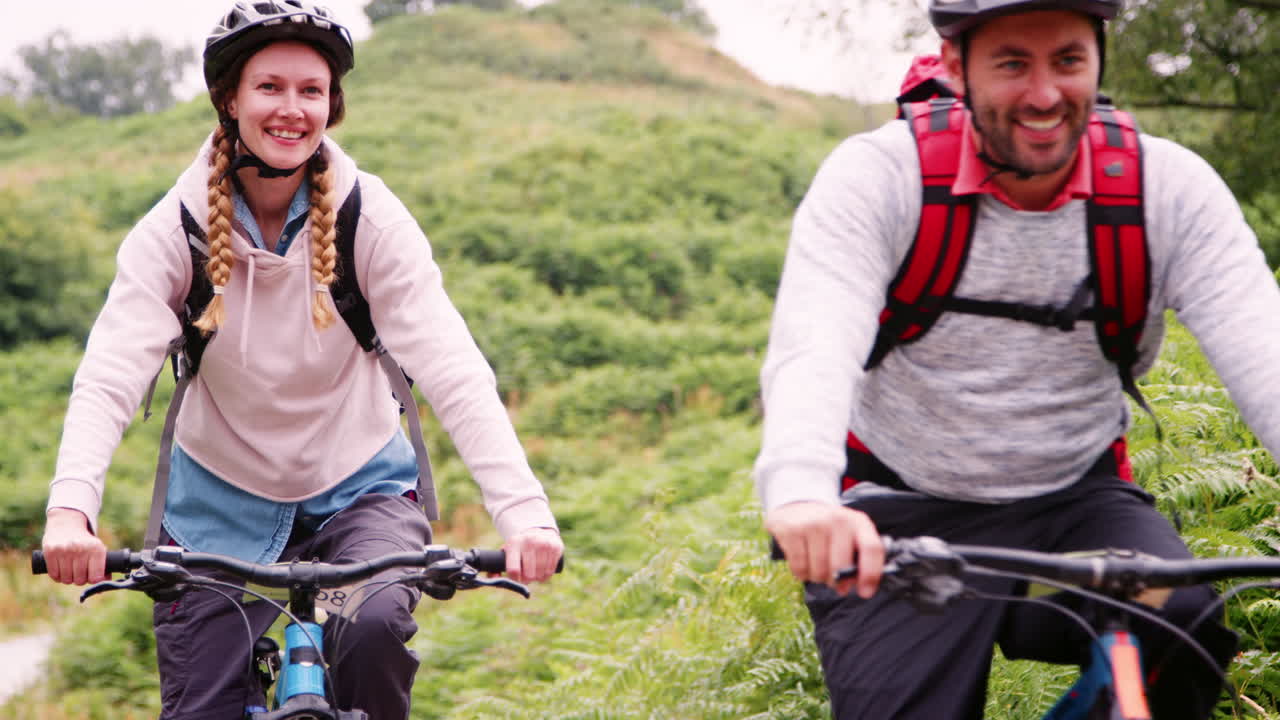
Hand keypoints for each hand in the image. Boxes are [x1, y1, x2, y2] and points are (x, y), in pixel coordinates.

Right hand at [42, 508, 107, 585]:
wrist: (67, 524)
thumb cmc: (85, 542)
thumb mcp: (97, 549)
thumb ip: (103, 566)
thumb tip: (106, 582)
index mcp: (96, 549)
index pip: (96, 578)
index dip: (93, 580)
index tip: (91, 576)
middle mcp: (81, 549)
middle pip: (80, 580)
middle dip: (80, 579)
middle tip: (79, 572)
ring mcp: (65, 550)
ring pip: (66, 579)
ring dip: (68, 578)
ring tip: (70, 569)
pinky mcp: (51, 551)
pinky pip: (54, 575)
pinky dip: (57, 576)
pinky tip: (60, 569)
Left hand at [502, 527, 562, 583]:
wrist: (538, 531)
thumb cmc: (519, 547)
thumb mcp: (507, 551)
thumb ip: (496, 566)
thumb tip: (493, 579)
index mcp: (515, 543)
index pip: (514, 570)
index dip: (515, 579)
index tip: (516, 578)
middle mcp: (530, 542)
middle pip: (528, 575)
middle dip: (526, 580)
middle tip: (526, 577)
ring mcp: (544, 544)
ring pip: (540, 575)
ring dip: (537, 579)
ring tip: (534, 574)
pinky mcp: (556, 547)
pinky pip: (550, 571)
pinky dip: (546, 576)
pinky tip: (543, 572)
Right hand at [765, 501, 883, 597]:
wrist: (797, 507)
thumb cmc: (829, 529)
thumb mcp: (849, 536)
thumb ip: (856, 561)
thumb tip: (847, 588)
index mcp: (858, 522)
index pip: (872, 548)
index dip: (870, 574)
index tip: (865, 592)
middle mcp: (837, 520)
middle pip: (841, 566)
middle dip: (837, 582)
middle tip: (833, 581)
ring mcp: (813, 524)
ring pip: (819, 571)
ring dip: (818, 578)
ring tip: (816, 567)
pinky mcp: (792, 531)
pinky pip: (799, 568)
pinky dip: (801, 574)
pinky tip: (803, 563)